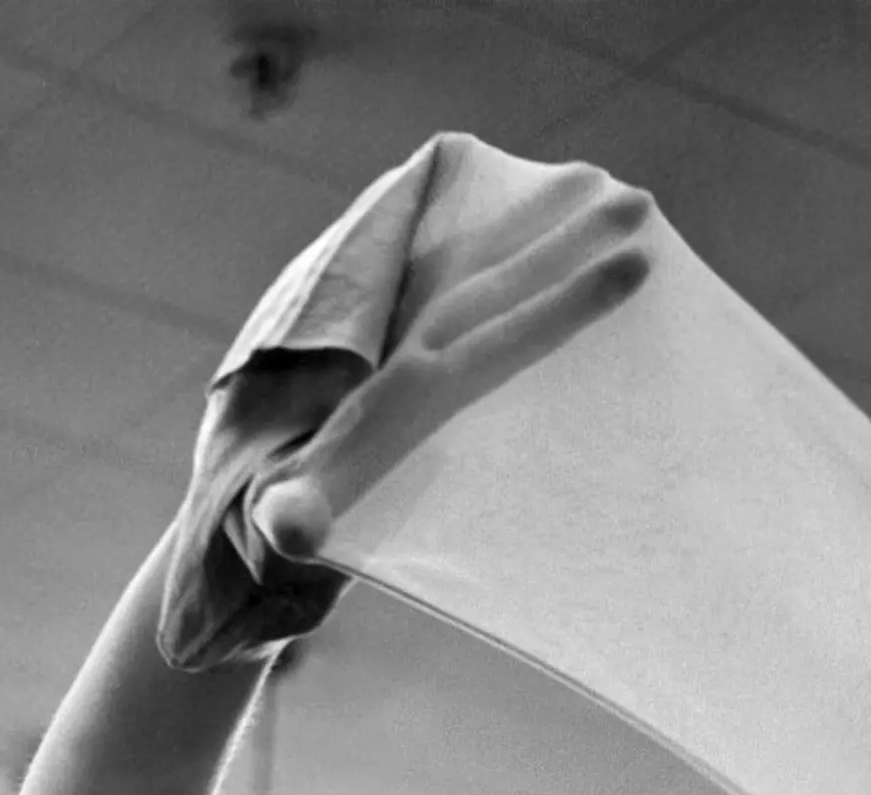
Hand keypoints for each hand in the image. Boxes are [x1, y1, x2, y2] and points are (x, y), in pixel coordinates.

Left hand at [257, 170, 653, 564]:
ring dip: (536, 228)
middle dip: (565, 241)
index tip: (633, 266)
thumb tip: (291, 524)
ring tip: (597, 187)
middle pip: (493, 281)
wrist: (231, 511)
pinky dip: (496, 249)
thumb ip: (289, 522)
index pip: (496, 336)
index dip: (565, 305)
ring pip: (473, 267)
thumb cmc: (273, 532)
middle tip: (639, 202)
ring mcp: (393, 342)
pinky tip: (533, 231)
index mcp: (396, 391)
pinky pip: (454, 284)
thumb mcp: (283, 530)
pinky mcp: (394, 352)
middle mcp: (395, 347)